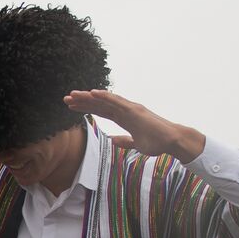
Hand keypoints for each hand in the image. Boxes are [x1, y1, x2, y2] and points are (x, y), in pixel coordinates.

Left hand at [63, 90, 205, 161]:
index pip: (102, 111)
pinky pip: (116, 101)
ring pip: (104, 100)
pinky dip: (104, 96)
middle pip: (100, 104)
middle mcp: (125, 110)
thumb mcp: (136, 144)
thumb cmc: (157, 142)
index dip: (87, 108)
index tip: (72, 107)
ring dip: (88, 97)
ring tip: (73, 95)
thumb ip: (125, 141)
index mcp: (124, 118)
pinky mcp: (134, 110)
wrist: (172, 141)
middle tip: (66, 99)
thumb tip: (113, 140)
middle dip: (83, 101)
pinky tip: (92, 93)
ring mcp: (129, 108)